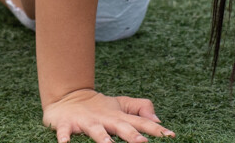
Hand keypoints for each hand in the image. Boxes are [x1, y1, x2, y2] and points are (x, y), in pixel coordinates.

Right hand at [43, 89, 174, 142]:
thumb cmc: (98, 106)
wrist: (67, 96)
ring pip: (95, 131)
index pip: (140, 122)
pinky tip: (65, 142)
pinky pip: (65, 131)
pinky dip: (64, 136)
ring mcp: (86, 121)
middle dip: (131, 136)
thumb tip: (157, 120)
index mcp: (118, 116)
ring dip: (102, 139)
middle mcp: (104, 119)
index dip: (155, 129)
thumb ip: (140, 109)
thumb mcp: (120, 106)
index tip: (170, 135)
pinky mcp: (67, 123)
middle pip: (120, 127)